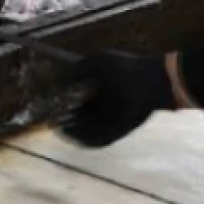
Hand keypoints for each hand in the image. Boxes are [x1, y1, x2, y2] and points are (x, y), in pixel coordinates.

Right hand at [58, 50, 173, 148]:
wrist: (150, 81)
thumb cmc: (124, 68)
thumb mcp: (94, 62)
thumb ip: (74, 71)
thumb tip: (57, 82)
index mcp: (104, 92)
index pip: (83, 105)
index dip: (68, 108)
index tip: (55, 110)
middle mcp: (109, 108)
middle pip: (84, 121)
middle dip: (68, 124)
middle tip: (53, 124)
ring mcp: (114, 121)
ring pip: (89, 132)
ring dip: (73, 134)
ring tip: (59, 131)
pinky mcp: (120, 131)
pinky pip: (99, 141)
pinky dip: (84, 141)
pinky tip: (72, 136)